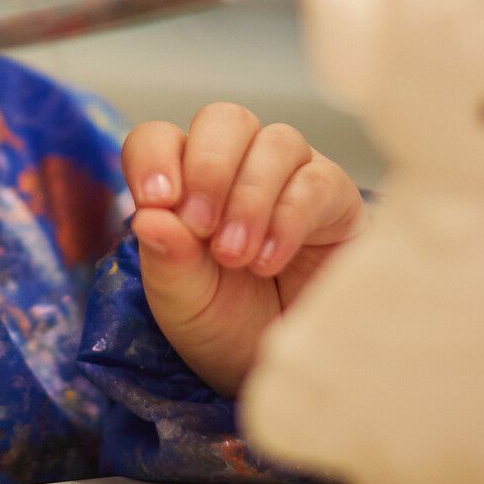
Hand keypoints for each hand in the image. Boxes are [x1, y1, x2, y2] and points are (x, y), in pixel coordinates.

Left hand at [121, 104, 363, 397]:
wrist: (281, 364)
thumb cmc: (223, 325)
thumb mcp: (182, 300)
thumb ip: (166, 258)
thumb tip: (148, 216)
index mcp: (185, 180)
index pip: (161, 138)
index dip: (154, 159)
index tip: (156, 201)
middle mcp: (238, 166)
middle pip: (224, 119)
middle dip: (209, 168)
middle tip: (201, 227)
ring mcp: (290, 176)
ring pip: (276, 141)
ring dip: (250, 197)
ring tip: (237, 256)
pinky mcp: (335, 199)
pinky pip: (316, 181)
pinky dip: (288, 218)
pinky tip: (269, 260)